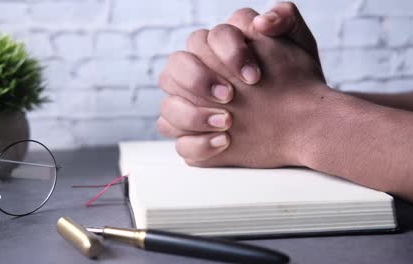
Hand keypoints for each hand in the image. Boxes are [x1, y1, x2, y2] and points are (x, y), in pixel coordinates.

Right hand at [158, 10, 329, 167]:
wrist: (305, 121)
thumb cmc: (296, 81)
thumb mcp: (299, 44)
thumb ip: (284, 18)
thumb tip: (261, 22)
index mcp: (215, 50)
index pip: (203, 39)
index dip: (226, 54)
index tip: (254, 77)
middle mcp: (198, 78)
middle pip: (175, 67)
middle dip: (199, 80)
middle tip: (229, 96)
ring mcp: (193, 110)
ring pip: (168, 107)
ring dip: (192, 115)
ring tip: (227, 122)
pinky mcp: (195, 140)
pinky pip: (181, 144)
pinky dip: (198, 144)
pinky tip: (224, 142)